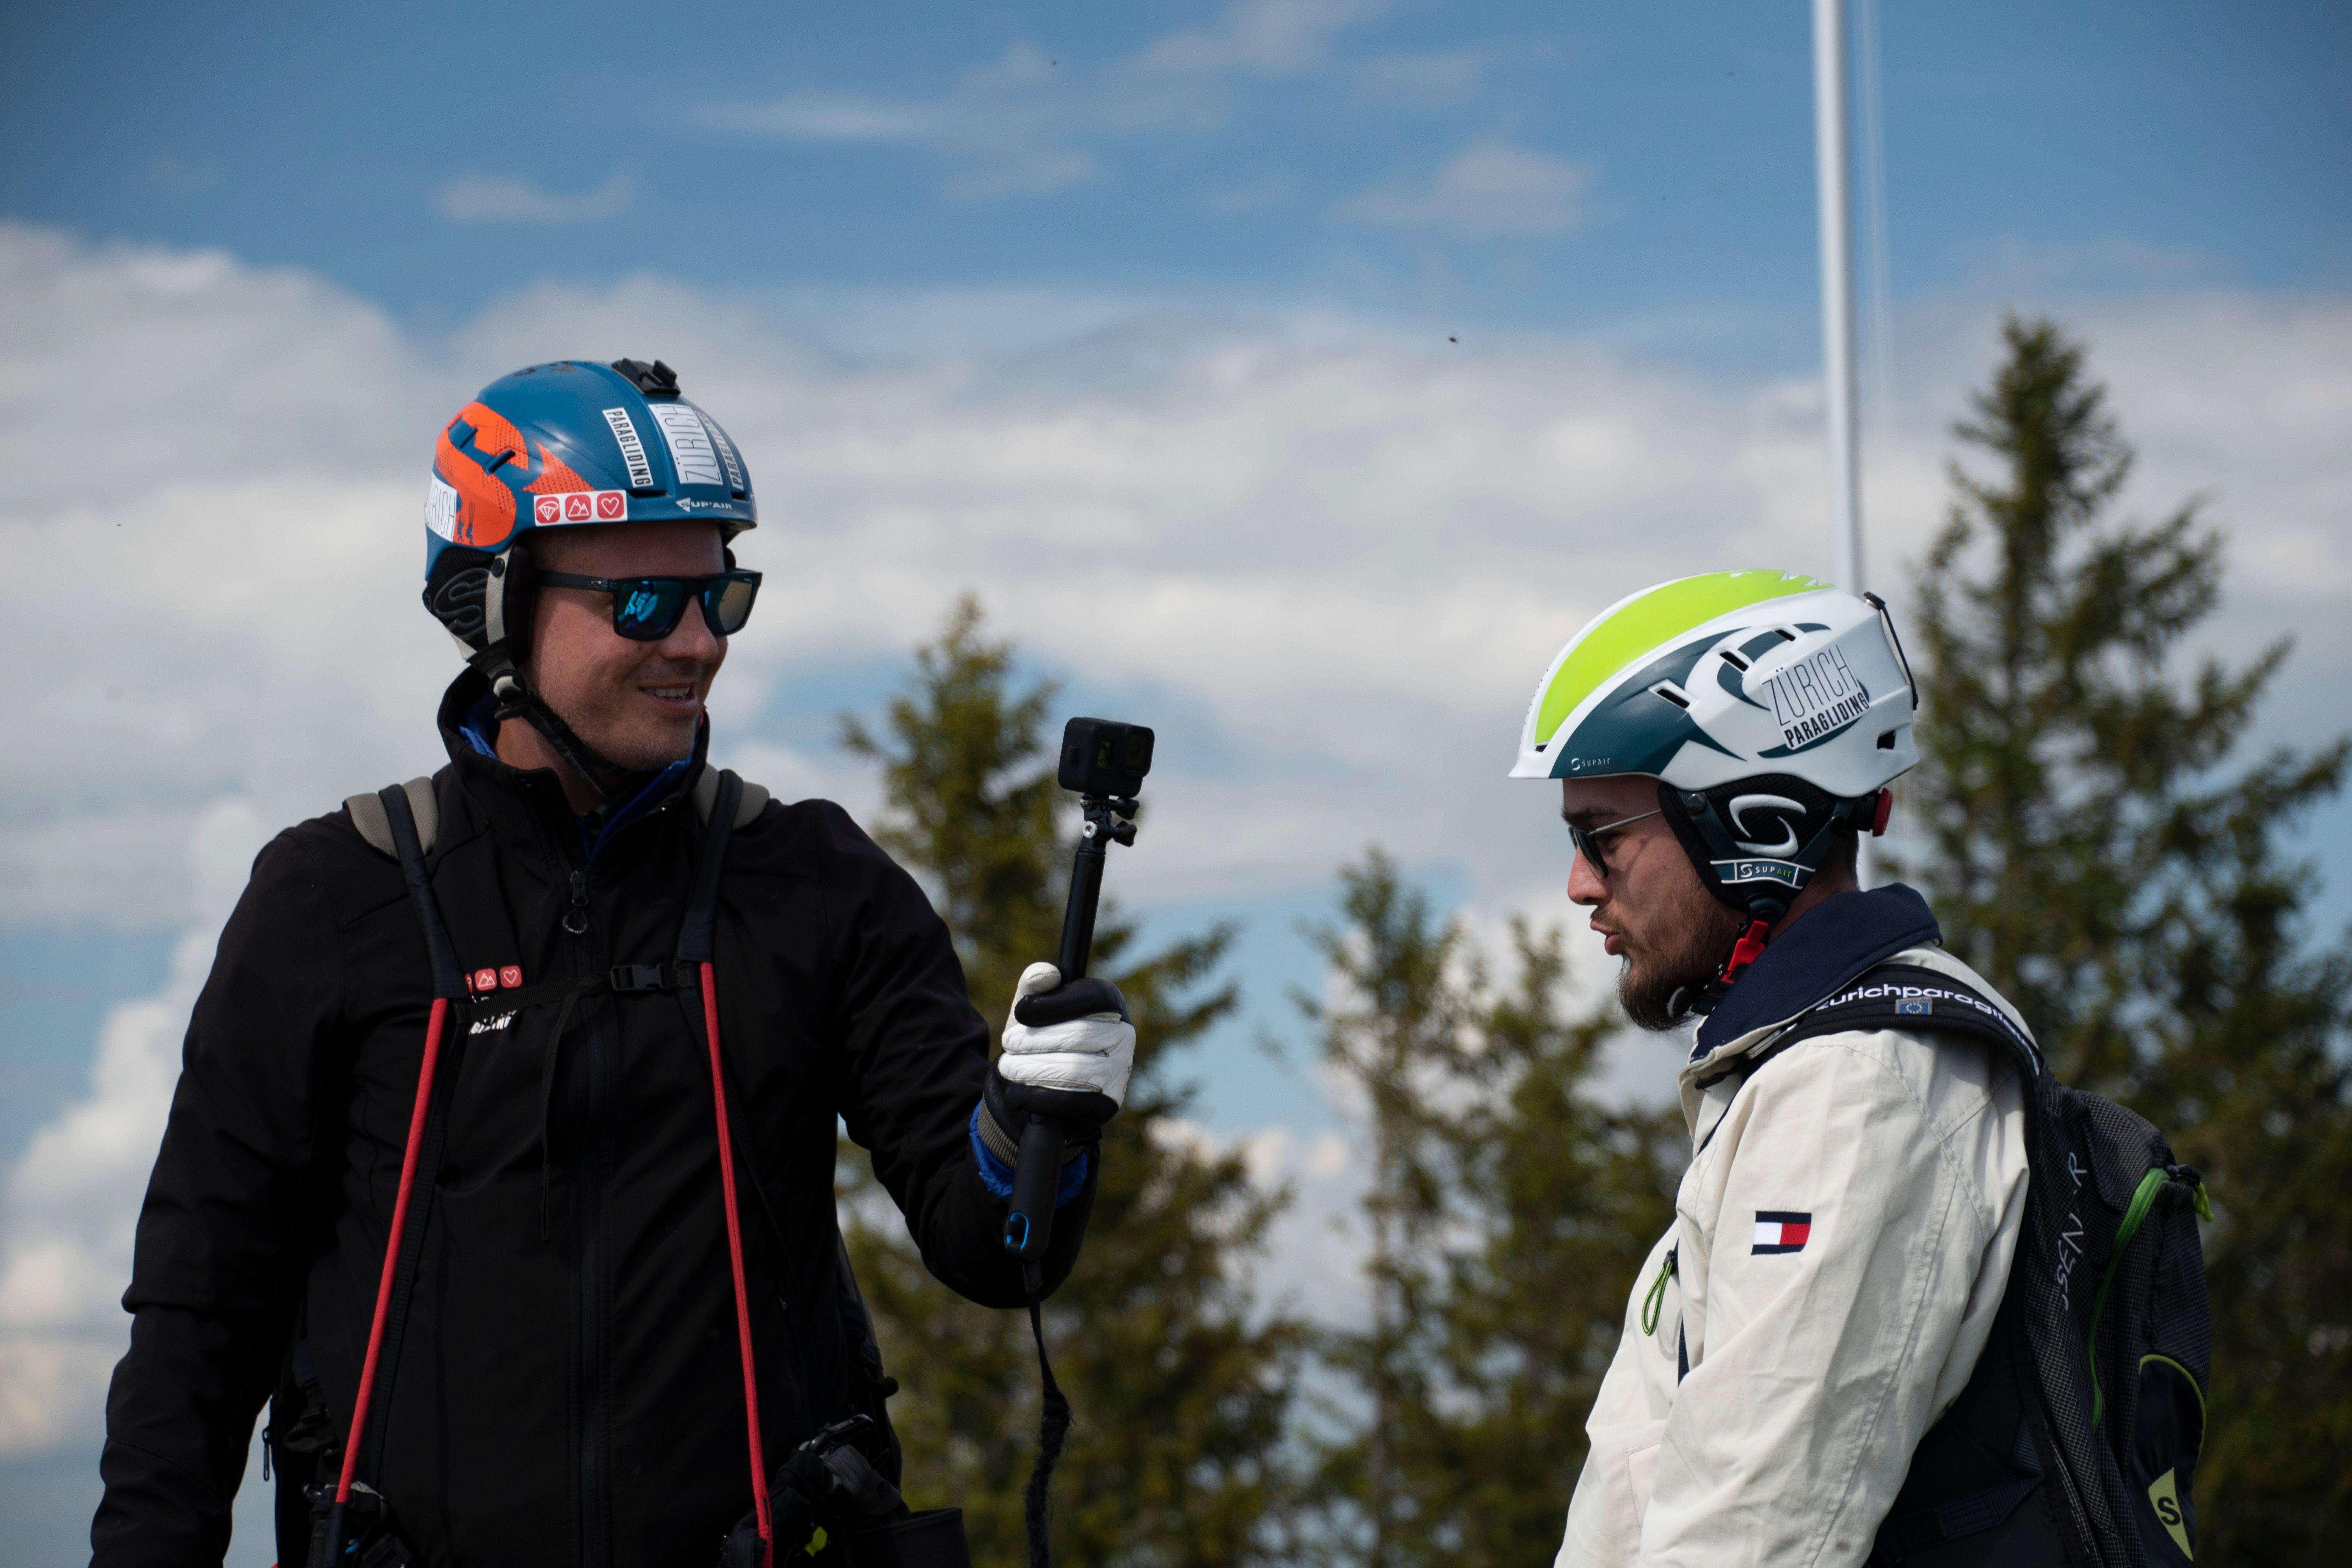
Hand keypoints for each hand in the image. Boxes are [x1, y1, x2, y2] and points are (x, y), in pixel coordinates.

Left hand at [992, 961, 1134, 1127]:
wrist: (1042, 1087)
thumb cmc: (1039, 1037)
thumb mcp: (1031, 1006)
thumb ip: (1034, 983)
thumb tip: (1048, 975)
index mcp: (1110, 1004)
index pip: (1093, 997)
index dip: (1054, 1004)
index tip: (1021, 1012)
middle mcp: (1124, 1036)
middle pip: (1079, 1035)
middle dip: (1032, 1041)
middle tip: (1008, 1044)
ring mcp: (1120, 1072)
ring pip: (1073, 1069)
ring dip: (1029, 1070)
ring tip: (1009, 1068)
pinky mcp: (1107, 1106)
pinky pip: (1069, 1102)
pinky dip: (1035, 1098)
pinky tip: (1016, 1095)